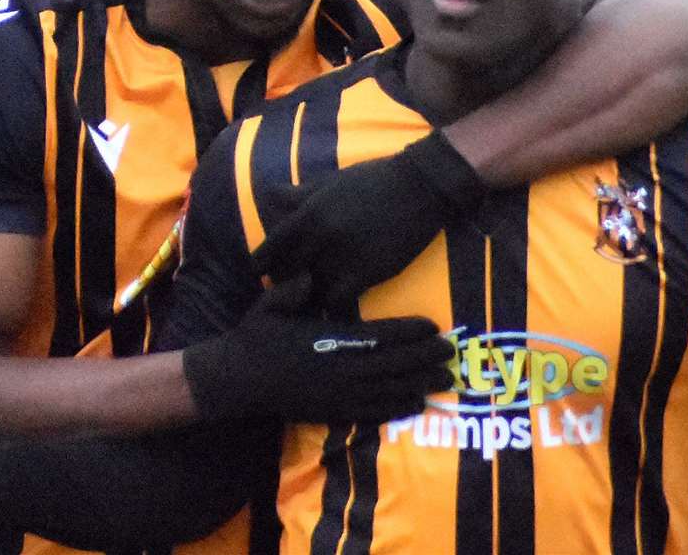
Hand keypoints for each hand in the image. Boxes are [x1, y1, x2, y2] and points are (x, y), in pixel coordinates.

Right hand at [182, 276, 454, 423]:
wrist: (237, 380)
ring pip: (389, 390)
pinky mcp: (333, 412)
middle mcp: (339, 369)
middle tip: (450, 352)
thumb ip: (292, 289)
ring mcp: (338, 394)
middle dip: (425, 357)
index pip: (378, 335)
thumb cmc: (256, 337)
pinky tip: (416, 405)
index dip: (409, 331)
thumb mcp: (270, 304)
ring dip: (420, 384)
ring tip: (445, 379)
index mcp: (329, 340)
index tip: (433, 326)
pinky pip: (372, 412)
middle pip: (393, 364)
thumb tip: (312, 275)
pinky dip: (397, 409)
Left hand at [252, 132, 486, 309]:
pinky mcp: (367, 273)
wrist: (420, 186)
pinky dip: (334, 311)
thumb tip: (269, 195)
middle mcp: (320, 237)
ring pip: (311, 292)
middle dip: (284, 285)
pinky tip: (336, 313)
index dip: (264, 265)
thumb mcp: (331, 181)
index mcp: (308, 213)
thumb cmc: (373, 179)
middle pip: (287, 274)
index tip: (265, 273)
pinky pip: (339, 303)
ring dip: (309, 301)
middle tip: (287, 293)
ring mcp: (343, 257)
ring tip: (309, 308)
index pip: (271, 249)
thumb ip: (299, 194)